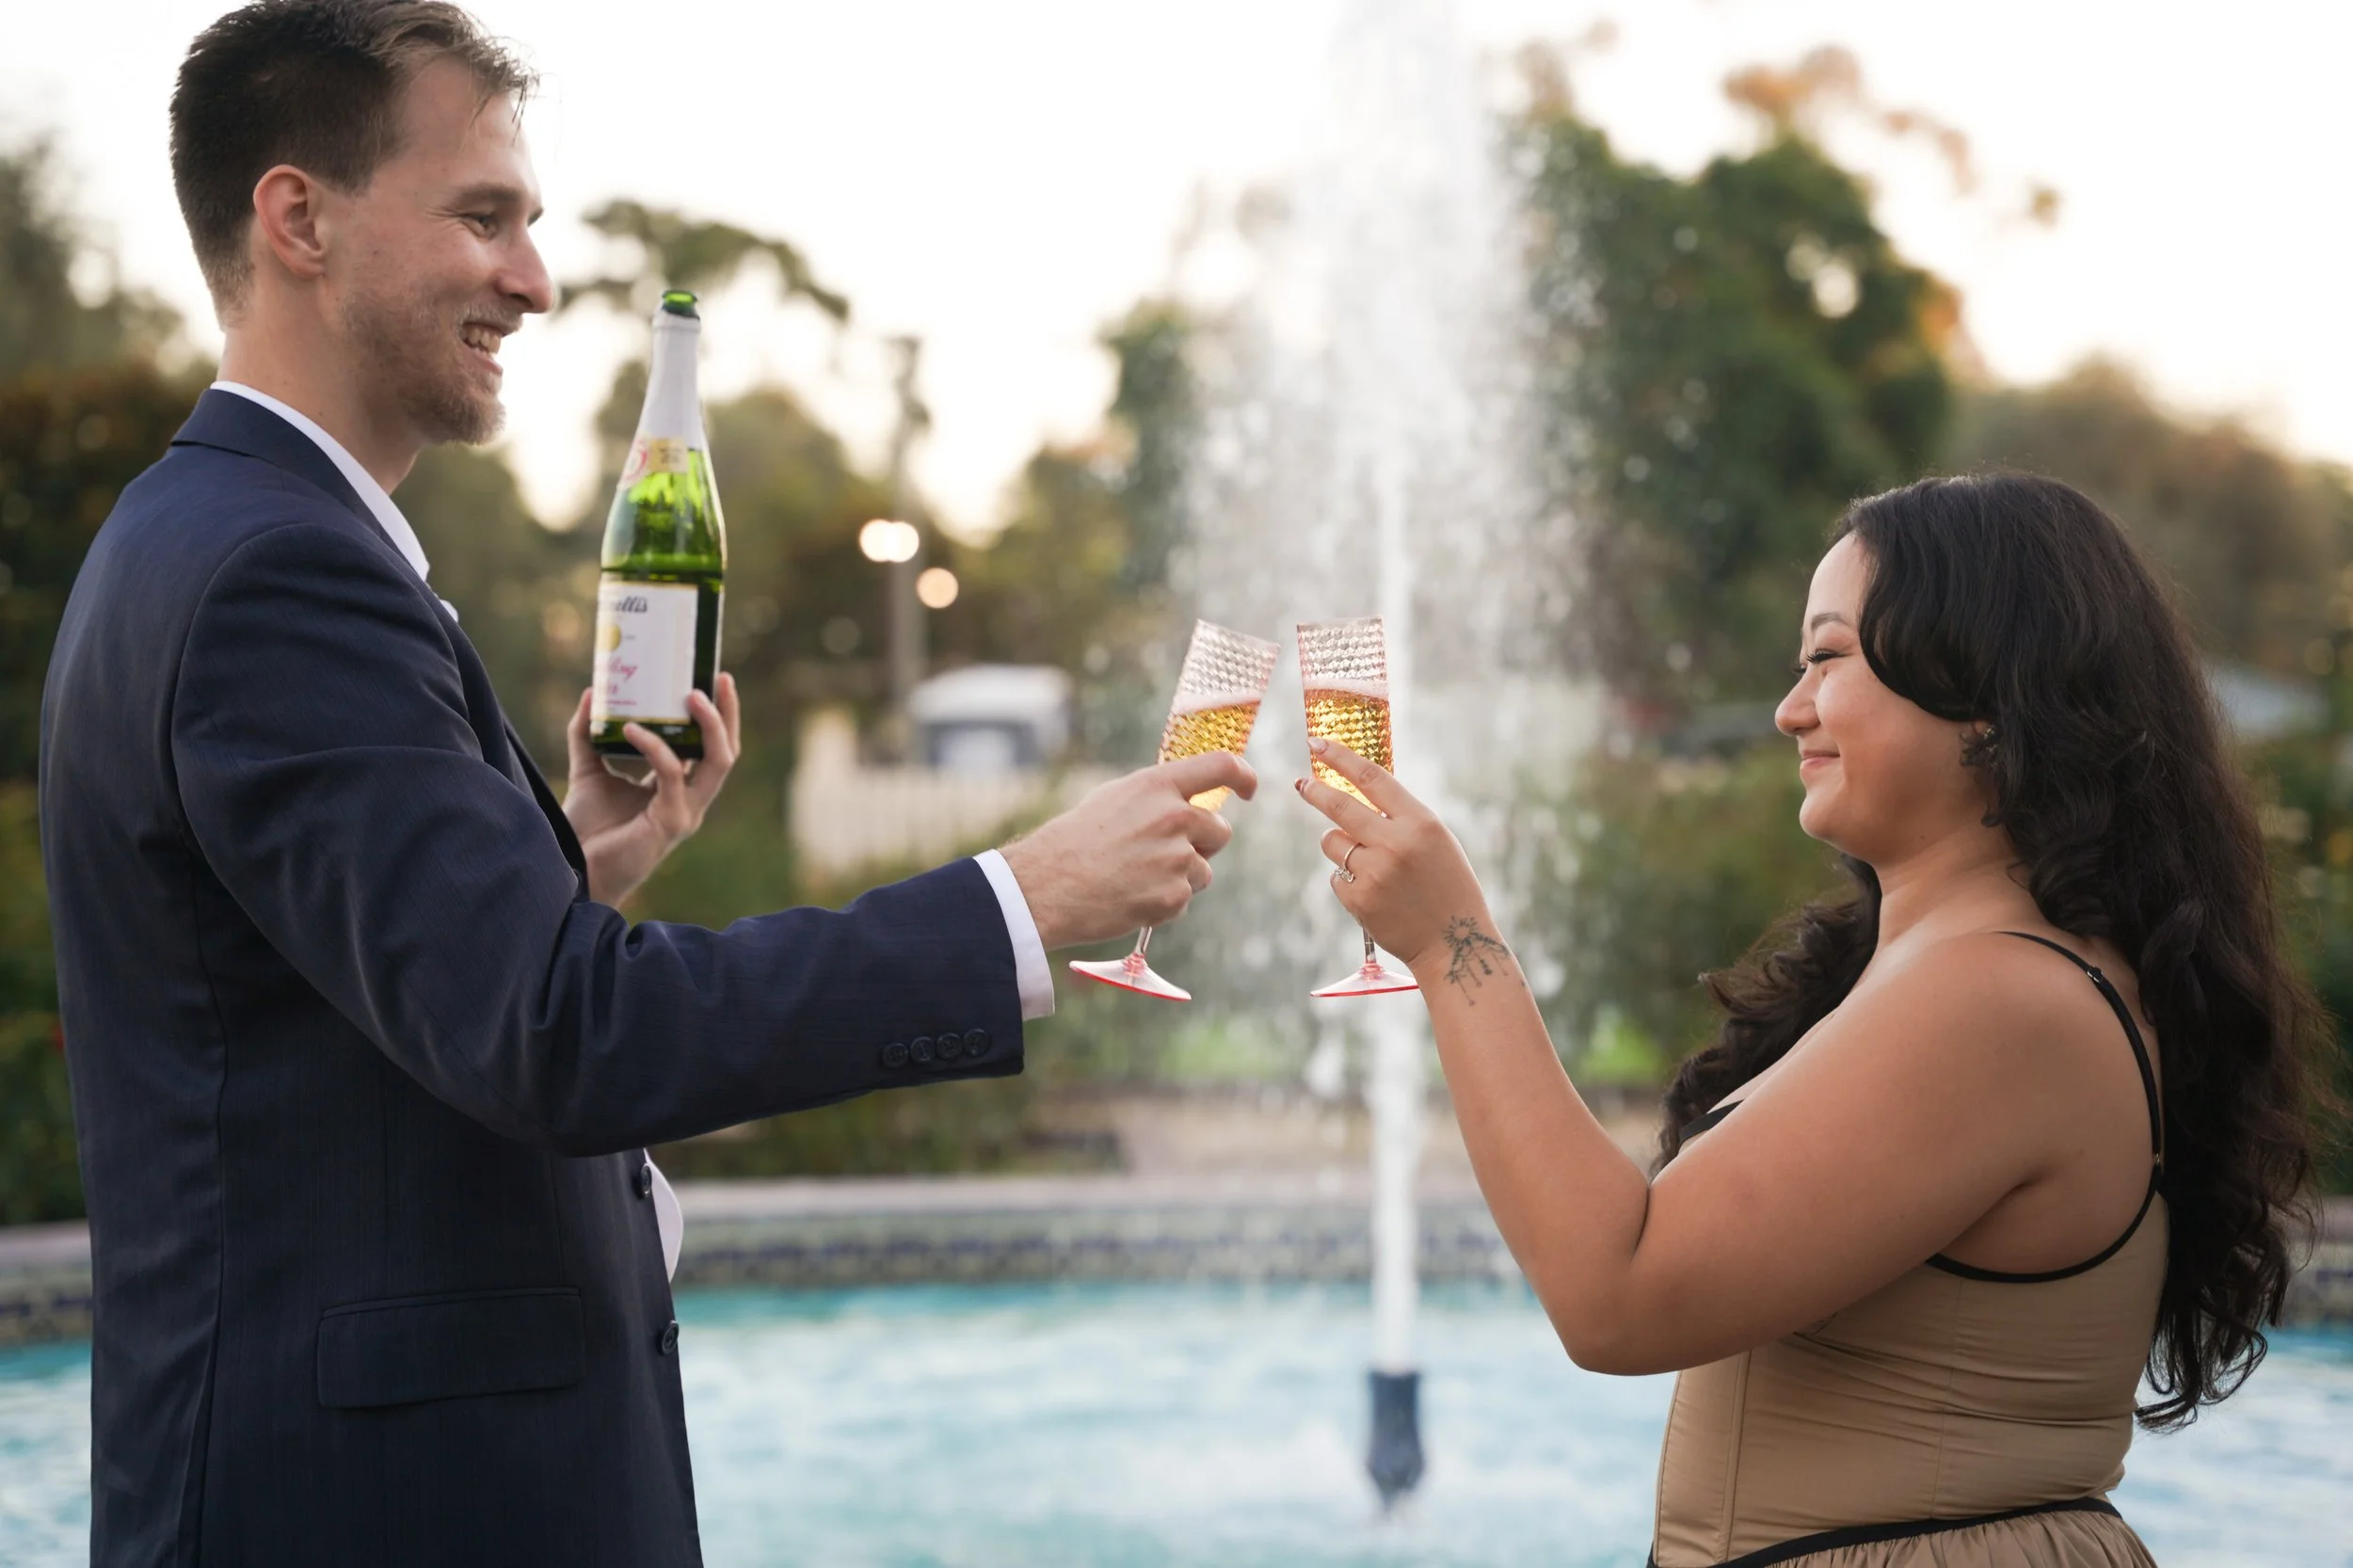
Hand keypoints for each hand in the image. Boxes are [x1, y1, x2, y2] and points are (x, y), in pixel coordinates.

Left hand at [562, 674, 741, 906]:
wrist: (574, 868)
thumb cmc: (587, 828)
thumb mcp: (587, 770)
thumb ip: (587, 734)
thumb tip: (591, 693)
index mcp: (677, 788)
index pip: (709, 747)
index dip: (717, 715)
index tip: (710, 677)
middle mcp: (689, 799)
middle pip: (726, 751)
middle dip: (728, 713)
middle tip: (719, 678)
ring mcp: (685, 812)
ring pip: (717, 762)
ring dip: (711, 725)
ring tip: (693, 694)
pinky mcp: (670, 822)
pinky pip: (672, 775)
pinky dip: (656, 747)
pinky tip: (632, 728)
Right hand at [998, 751, 1258, 949]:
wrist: (1046, 886)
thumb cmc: (1075, 840)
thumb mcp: (1115, 798)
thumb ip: (1158, 795)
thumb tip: (1191, 799)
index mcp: (1158, 786)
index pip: (1221, 766)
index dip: (1243, 776)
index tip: (1249, 789)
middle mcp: (1173, 818)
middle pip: (1220, 831)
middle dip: (1201, 844)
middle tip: (1161, 853)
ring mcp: (1176, 859)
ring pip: (1203, 870)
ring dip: (1181, 876)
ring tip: (1135, 877)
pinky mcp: (1173, 897)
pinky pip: (1185, 900)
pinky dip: (1164, 903)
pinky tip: (1131, 896)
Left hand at [1294, 737, 1492, 976]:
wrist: (1454, 942)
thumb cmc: (1447, 884)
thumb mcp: (1434, 839)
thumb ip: (1400, 816)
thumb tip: (1354, 788)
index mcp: (1420, 822)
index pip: (1372, 778)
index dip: (1340, 757)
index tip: (1318, 743)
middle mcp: (1395, 844)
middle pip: (1338, 806)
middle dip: (1315, 791)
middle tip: (1302, 784)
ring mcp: (1374, 873)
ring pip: (1332, 842)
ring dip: (1341, 846)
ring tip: (1371, 866)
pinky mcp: (1359, 900)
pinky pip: (1336, 876)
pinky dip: (1348, 880)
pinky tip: (1375, 893)